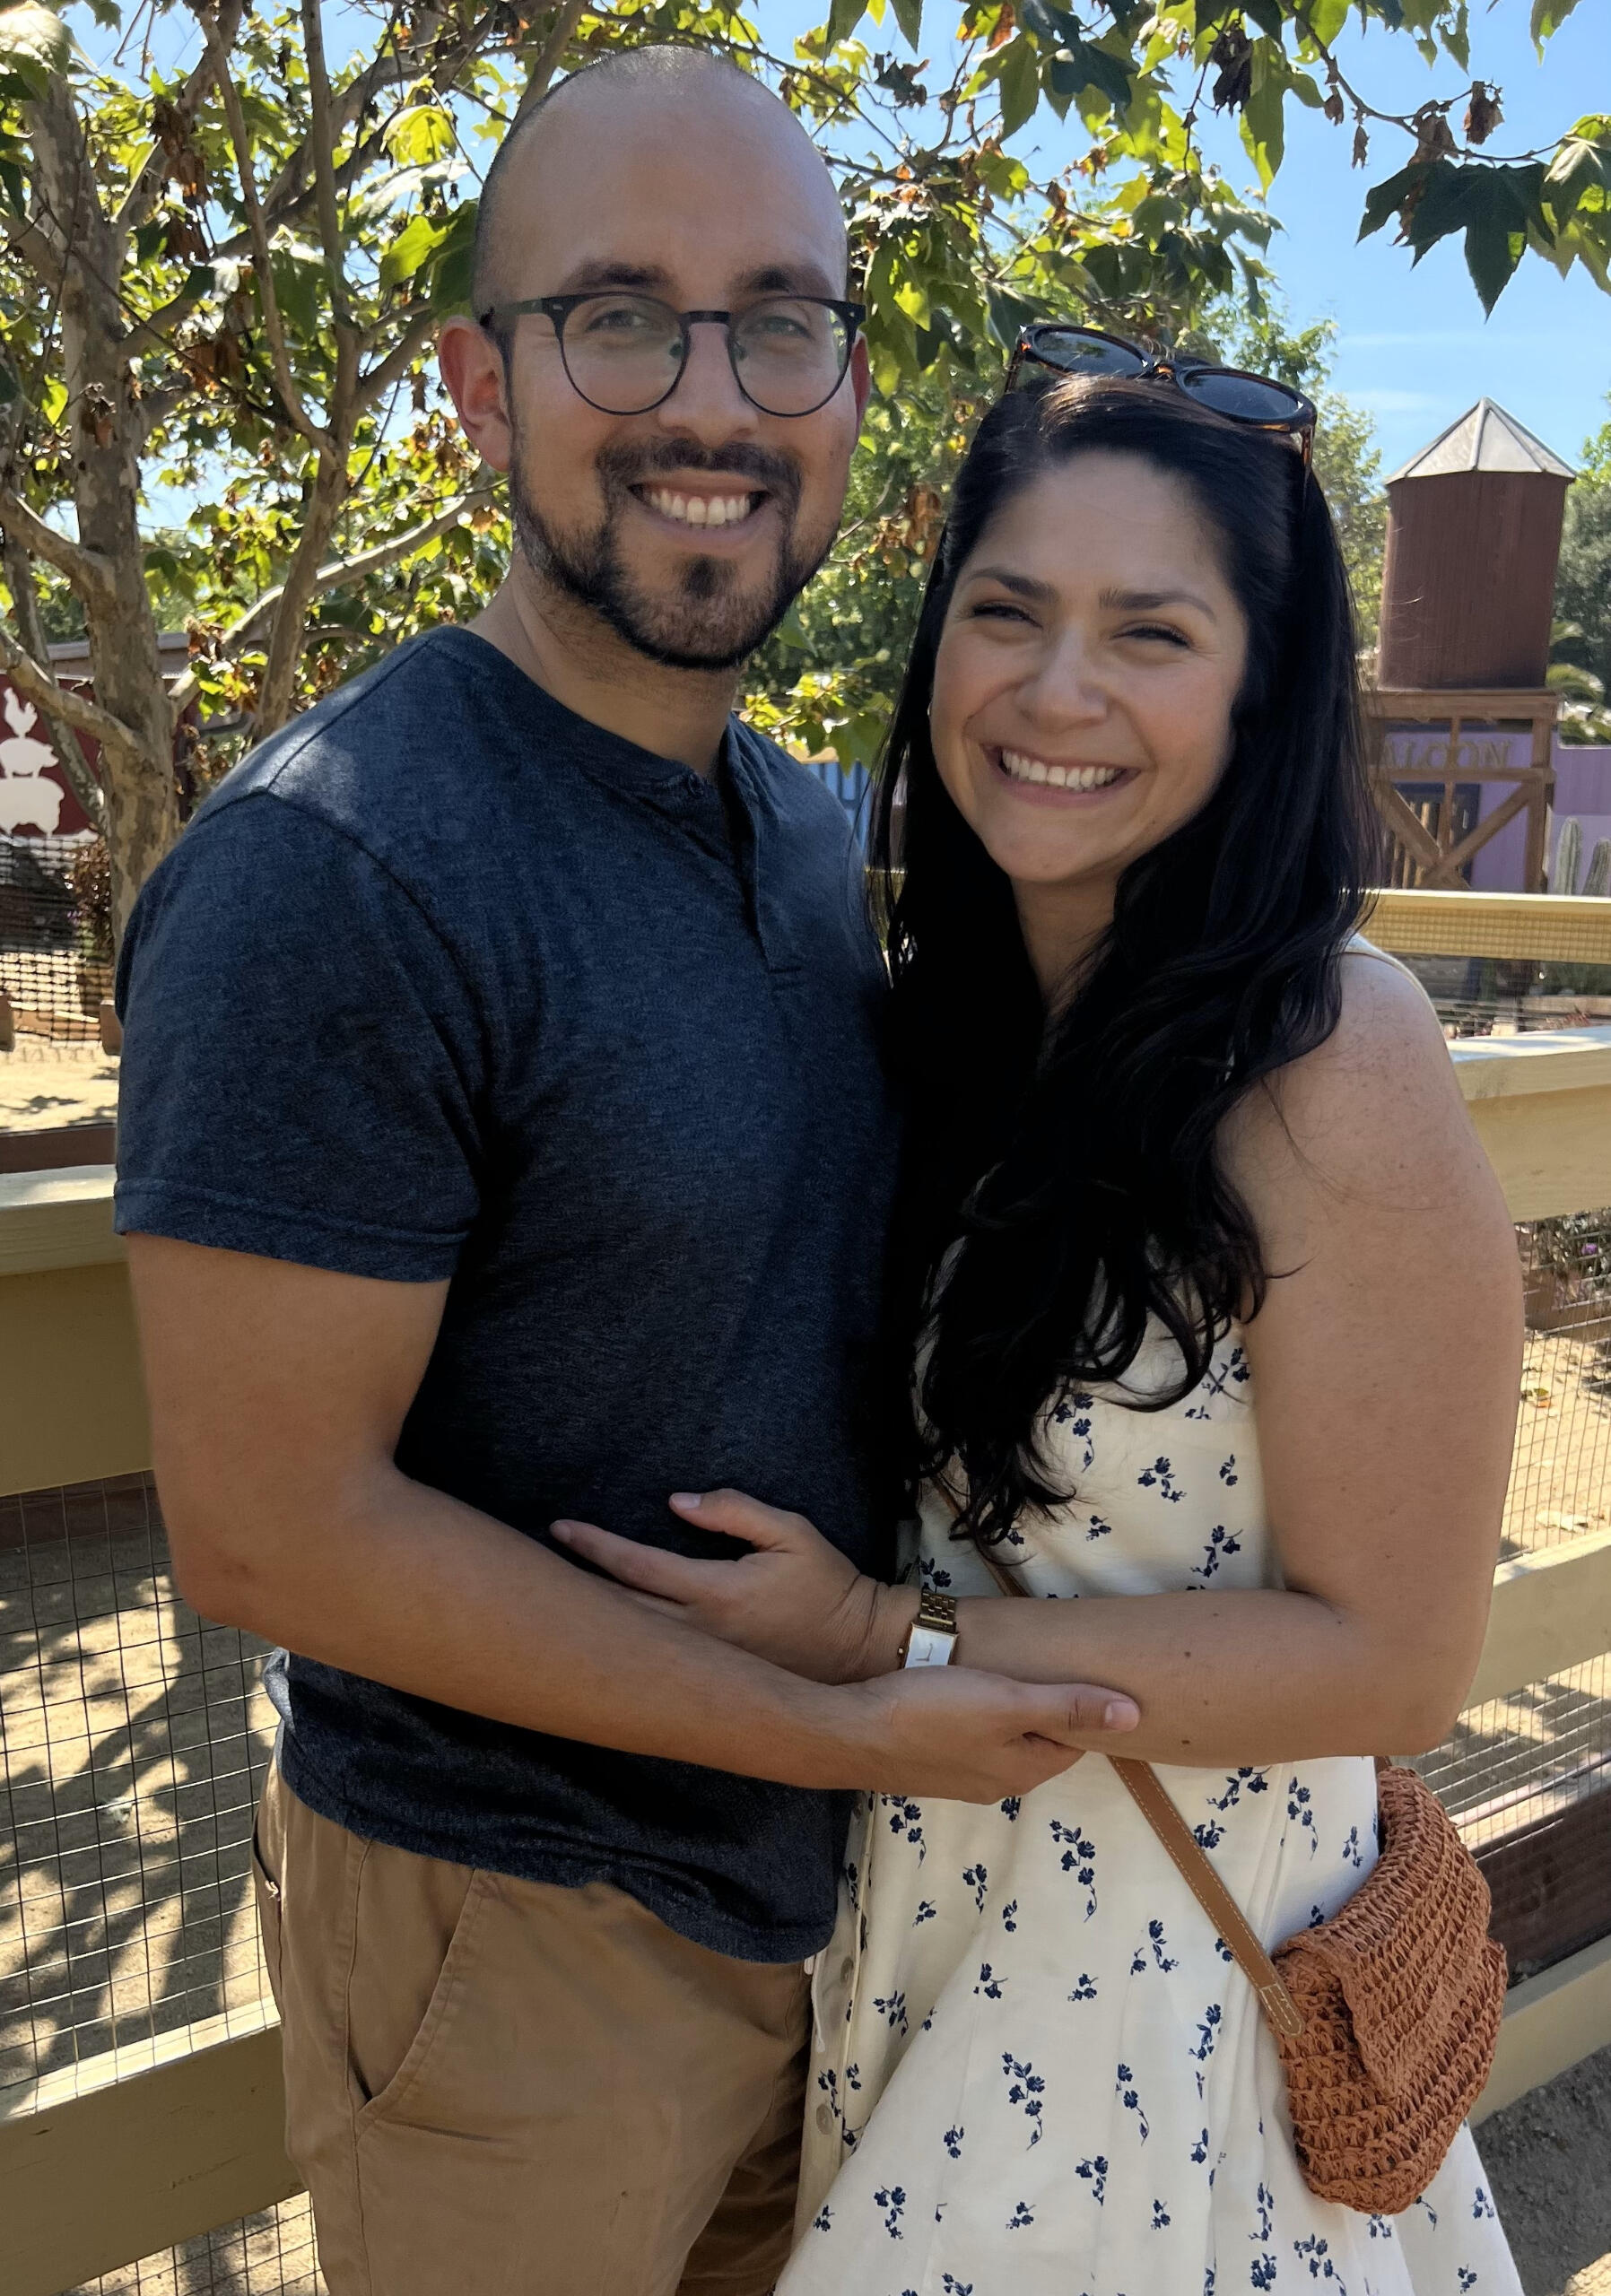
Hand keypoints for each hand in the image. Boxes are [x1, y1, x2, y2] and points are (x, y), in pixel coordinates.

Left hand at [551, 1488, 897, 1682]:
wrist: (860, 1650)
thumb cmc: (827, 1585)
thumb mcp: (791, 1531)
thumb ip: (733, 1511)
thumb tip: (676, 1502)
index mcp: (715, 1592)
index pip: (638, 1567)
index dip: (594, 1546)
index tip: (561, 1528)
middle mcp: (700, 1634)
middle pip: (619, 1611)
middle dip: (572, 1587)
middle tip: (531, 1565)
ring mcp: (703, 1663)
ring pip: (631, 1643)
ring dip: (589, 1620)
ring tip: (549, 1599)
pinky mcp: (712, 1680)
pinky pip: (655, 1665)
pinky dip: (620, 1650)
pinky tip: (595, 1642)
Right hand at [844, 1664, 1137, 1802]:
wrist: (849, 1731)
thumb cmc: (931, 1712)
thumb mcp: (1008, 1701)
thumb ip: (1069, 1705)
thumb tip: (1135, 1716)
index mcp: (1024, 1771)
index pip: (1075, 1741)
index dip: (1081, 1706)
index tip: (1078, 1670)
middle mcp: (996, 1783)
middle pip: (1038, 1742)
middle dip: (1046, 1709)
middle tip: (1042, 1664)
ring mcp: (959, 1778)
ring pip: (1001, 1741)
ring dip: (1006, 1712)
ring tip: (1001, 1673)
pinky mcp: (928, 1764)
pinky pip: (969, 1740)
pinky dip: (974, 1717)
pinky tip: (959, 1691)